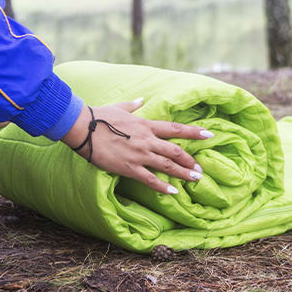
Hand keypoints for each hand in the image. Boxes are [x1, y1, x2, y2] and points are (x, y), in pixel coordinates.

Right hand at [61, 98, 213, 193]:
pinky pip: (150, 179)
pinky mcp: (129, 167)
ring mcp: (139, 154)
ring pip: (167, 165)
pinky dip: (163, 187)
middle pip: (175, 151)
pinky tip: (173, 192)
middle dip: (190, 160)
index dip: (194, 132)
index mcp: (146, 125)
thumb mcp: (121, 107)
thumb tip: (142, 99)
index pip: (175, 129)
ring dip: (183, 173)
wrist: (83, 128)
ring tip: (196, 179)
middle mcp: (147, 140)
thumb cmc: (100, 116)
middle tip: (201, 168)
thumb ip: (134, 105)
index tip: (209, 134)